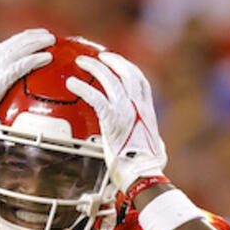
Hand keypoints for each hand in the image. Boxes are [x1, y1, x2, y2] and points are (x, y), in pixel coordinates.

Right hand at [0, 28, 54, 144]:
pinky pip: (21, 66)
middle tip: (46, 35)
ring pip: (19, 49)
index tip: (30, 38)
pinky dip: (35, 60)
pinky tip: (46, 58)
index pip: (3, 48)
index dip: (18, 41)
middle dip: (31, 37)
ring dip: (37, 43)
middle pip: (13, 43)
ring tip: (51, 40)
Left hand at [66, 52, 167, 192]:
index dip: (128, 68)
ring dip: (94, 67)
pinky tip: (71, 83)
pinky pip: (95, 96)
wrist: (143, 172)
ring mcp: (126, 110)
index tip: (119, 63)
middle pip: (126, 72)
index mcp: (147, 110)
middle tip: (99, 56)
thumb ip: (152, 140)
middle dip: (112, 61)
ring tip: (82, 61)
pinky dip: (82, 87)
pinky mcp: (112, 118)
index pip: (140, 81)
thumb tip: (158, 145)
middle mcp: (138, 105)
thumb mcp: (155, 148)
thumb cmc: (147, 166)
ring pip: (110, 79)